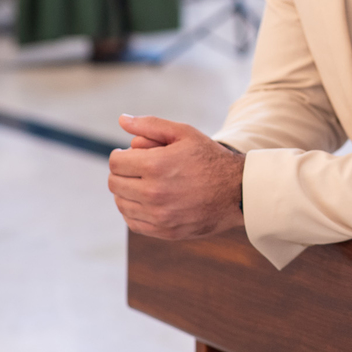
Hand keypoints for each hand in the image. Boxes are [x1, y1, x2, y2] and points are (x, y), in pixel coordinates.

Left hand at [107, 114, 244, 239]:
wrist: (237, 190)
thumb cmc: (209, 157)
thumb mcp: (184, 133)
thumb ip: (150, 125)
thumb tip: (121, 120)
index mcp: (155, 165)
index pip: (115, 162)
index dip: (121, 155)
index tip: (132, 155)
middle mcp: (154, 192)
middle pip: (115, 183)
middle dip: (124, 172)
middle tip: (139, 168)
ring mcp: (159, 215)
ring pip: (121, 204)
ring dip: (127, 192)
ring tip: (146, 183)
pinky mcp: (164, 231)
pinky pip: (133, 222)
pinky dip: (135, 211)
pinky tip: (149, 201)